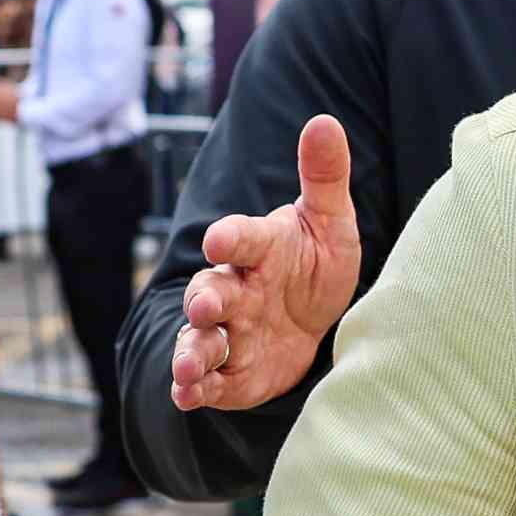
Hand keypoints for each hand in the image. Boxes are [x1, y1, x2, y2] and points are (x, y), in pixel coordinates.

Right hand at [172, 115, 360, 412]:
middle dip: (205, 298)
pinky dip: (192, 388)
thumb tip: (325, 121)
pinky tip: (185, 395)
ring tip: (189, 366)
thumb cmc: (316, 263)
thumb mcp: (330, 222)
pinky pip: (206, 380)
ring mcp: (228, 331)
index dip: (230, 238)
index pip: (241, 238)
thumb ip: (323, 177)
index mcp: (260, 249)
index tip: (219, 240)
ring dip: (191, 350)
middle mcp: (235, 288)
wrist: (312, 321)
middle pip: (211, 290)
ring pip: (201, 338)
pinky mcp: (228, 372)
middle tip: (205, 305)